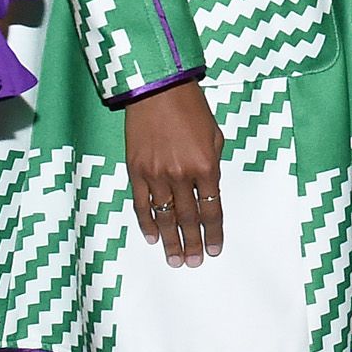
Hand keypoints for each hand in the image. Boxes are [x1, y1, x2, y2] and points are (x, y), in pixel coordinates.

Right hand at [125, 78, 223, 266]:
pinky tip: (152, 237)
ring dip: (170, 241)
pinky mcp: (136, 171)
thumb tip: (209, 189)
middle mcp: (182, 175)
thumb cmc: (191, 108)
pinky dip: (147, 223)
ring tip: (175, 260)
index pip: (212, 209)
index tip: (214, 249)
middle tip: (194, 263)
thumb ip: (213, 164)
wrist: (159, 89)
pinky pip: (142, 204)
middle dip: (192, 244)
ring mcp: (156, 175)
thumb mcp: (215, 135)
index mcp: (206, 166)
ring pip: (165, 217)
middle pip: (188, 219)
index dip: (214, 233)